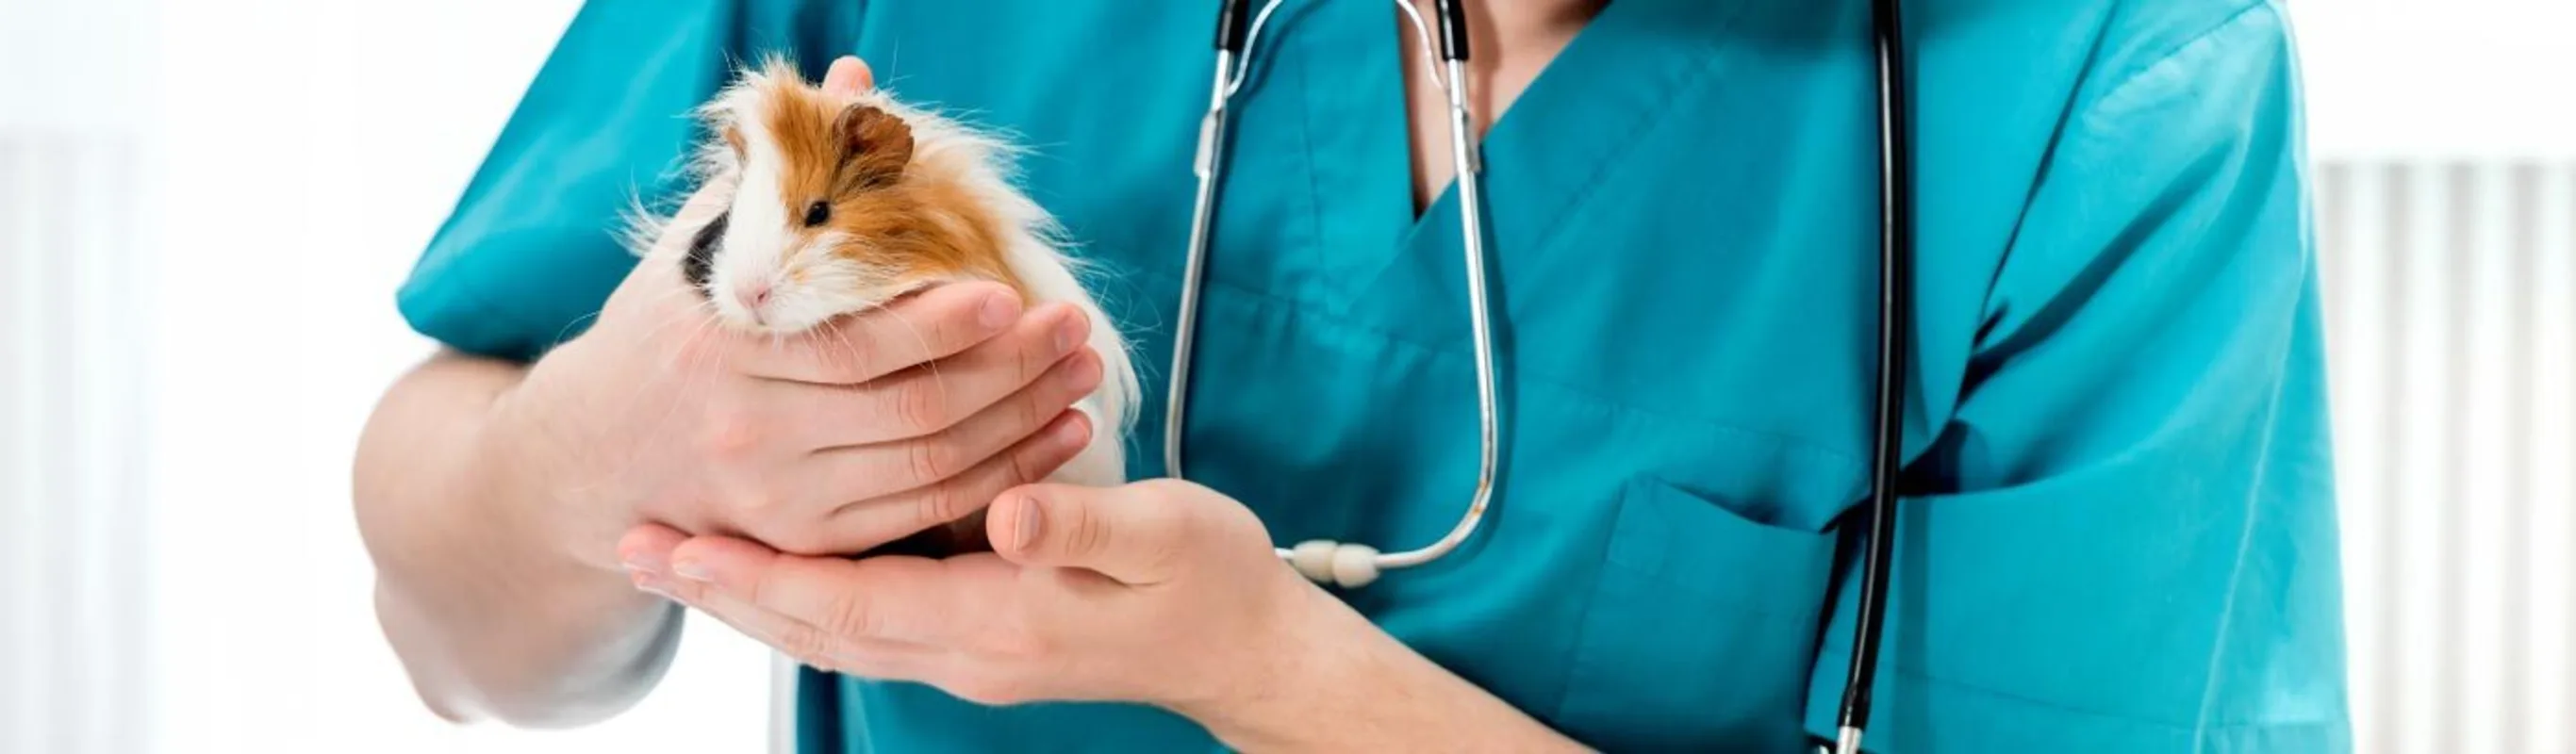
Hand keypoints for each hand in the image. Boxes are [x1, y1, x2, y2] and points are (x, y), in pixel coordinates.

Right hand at [496, 56, 1104, 568]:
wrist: (592, 456)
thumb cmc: (665, 330)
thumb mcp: (701, 247)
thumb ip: (785, 175)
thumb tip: (856, 85)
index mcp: (724, 349)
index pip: (855, 344)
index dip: (942, 325)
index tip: (1013, 293)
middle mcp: (748, 432)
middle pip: (910, 411)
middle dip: (1011, 371)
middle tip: (1077, 328)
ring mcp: (776, 500)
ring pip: (927, 469)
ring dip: (1021, 425)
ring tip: (1081, 378)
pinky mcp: (804, 545)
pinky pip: (920, 517)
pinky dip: (996, 480)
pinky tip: (1049, 440)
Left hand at [618, 479, 1333, 711]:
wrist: (1248, 648)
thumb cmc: (1213, 580)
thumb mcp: (1165, 537)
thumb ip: (1082, 528)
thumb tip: (1008, 513)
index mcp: (997, 620)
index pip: (847, 602)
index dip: (758, 573)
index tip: (678, 540)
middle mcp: (966, 649)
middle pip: (812, 625)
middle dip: (722, 586)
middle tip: (633, 545)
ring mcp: (969, 649)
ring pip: (829, 627)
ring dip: (751, 592)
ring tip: (675, 554)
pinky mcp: (980, 634)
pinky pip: (867, 619)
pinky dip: (806, 592)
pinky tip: (773, 562)